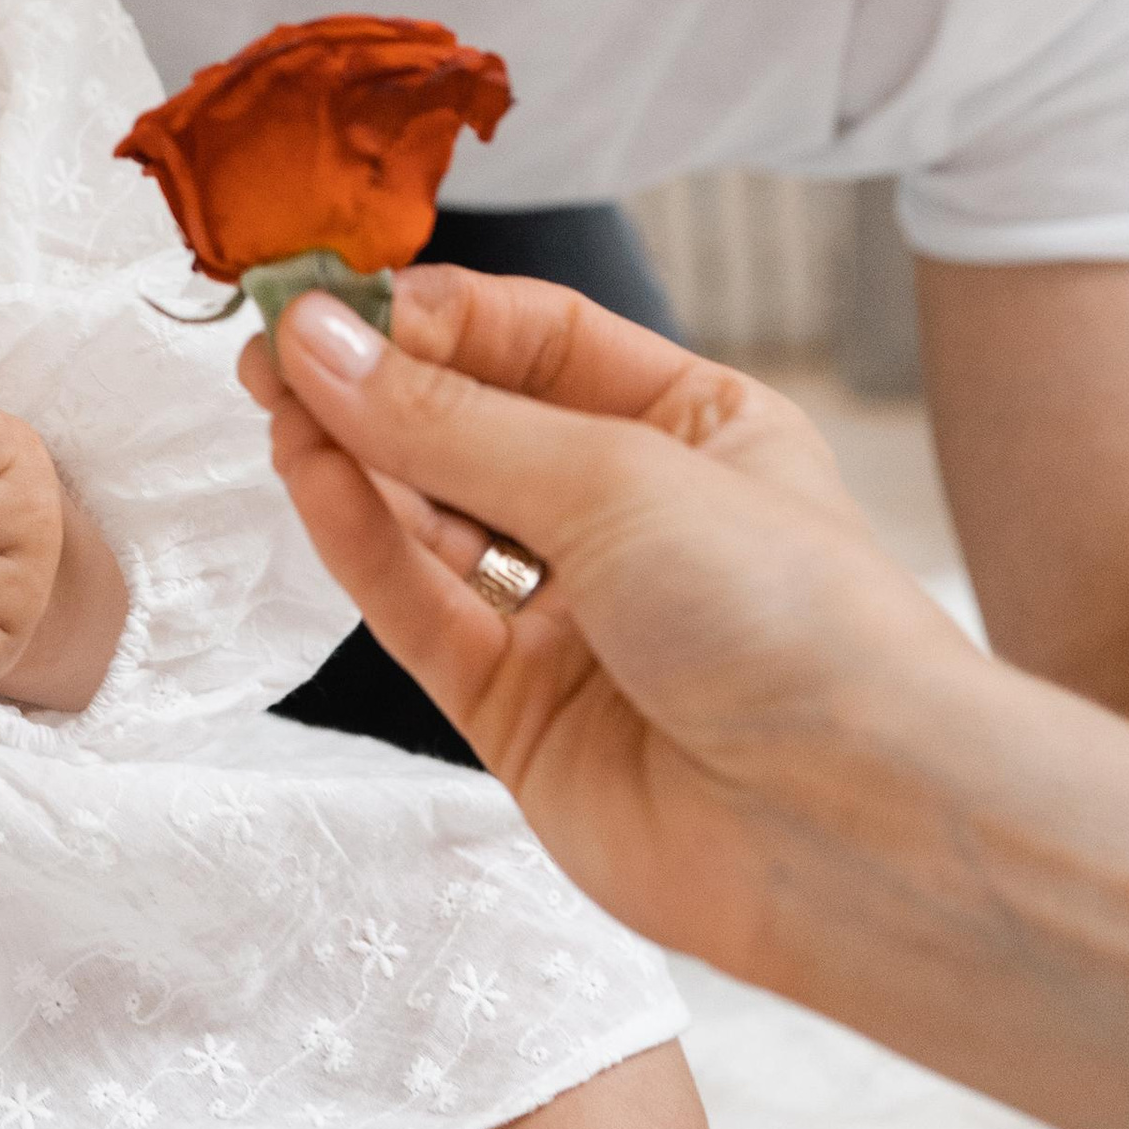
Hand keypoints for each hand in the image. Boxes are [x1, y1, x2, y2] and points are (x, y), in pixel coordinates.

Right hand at [241, 266, 976, 989]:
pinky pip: (420, 611)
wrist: (856, 830)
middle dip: (373, 386)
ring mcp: (573, 620)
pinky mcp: (519, 713)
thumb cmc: (794, 625)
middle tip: (271, 347)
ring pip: (431, 522)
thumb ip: (452, 420)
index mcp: (693, 428)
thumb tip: (321, 343)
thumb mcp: (617, 475)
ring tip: (279, 407)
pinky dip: (361, 546)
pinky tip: (313, 481)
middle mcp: (630, 519)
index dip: (429, 317)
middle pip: (470, 428)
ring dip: (354, 461)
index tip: (331, 298)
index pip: (534, 341)